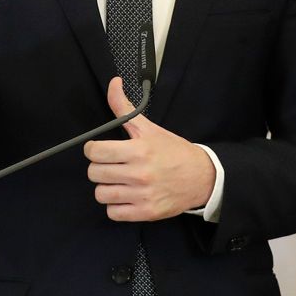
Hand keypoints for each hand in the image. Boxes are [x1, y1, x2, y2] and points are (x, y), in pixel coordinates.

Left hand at [85, 78, 215, 220]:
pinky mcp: (145, 213)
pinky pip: (112, 213)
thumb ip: (125, 108)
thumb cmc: (173, 151)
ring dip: (107, 187)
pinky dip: (116, 206)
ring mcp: (142, 195)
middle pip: (95, 173)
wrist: (202, 177)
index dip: (93, 149)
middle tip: (112, 165)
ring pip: (101, 194)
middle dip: (100, 167)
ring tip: (119, 181)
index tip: (100, 149)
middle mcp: (140, 173)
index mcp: (139, 150)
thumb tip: (114, 83)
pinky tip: (126, 196)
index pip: (95, 152)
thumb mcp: (150, 128)